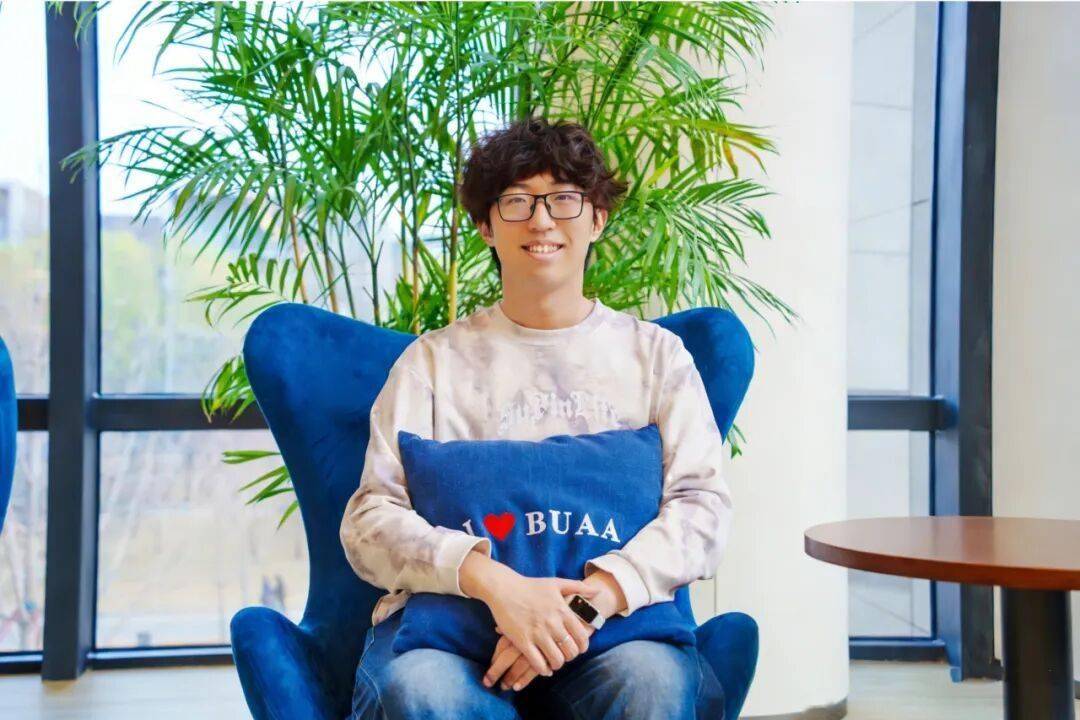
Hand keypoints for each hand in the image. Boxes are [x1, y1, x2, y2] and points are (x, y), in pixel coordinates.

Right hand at [480, 572, 599, 679]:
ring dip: (557, 664)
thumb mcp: (556, 582)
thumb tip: (597, 591)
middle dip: (570, 656)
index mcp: (562, 610)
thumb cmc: (531, 586)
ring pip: (556, 660)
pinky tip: (543, 667)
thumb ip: (577, 587)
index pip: (582, 637)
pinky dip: (543, 670)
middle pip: (570, 651)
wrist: (504, 588)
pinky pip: (537, 664)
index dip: (582, 647)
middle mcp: (552, 623)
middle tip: (564, 654)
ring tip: (554, 661)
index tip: (577, 648)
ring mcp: (537, 633)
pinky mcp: (522, 641)